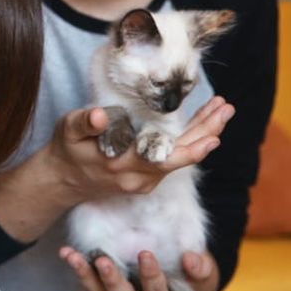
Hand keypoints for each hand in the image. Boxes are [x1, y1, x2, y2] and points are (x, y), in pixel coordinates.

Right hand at [49, 96, 233, 204]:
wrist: (63, 180)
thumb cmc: (67, 149)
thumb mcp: (68, 130)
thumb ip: (85, 123)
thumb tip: (100, 115)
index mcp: (120, 165)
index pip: (163, 159)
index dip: (190, 149)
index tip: (213, 136)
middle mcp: (138, 178)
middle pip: (181, 157)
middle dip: (207, 133)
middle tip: (226, 109)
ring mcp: (145, 181)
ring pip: (181, 157)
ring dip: (203, 134)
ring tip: (221, 110)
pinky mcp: (147, 178)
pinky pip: (174, 158)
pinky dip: (191, 140)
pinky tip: (203, 123)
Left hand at [58, 247, 218, 290]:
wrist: (172, 279)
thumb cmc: (187, 275)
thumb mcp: (201, 272)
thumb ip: (199, 267)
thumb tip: (191, 259)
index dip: (152, 276)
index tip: (145, 253)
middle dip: (112, 281)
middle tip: (103, 260)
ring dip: (85, 275)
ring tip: (73, 256)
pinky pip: (89, 286)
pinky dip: (78, 270)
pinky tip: (67, 252)